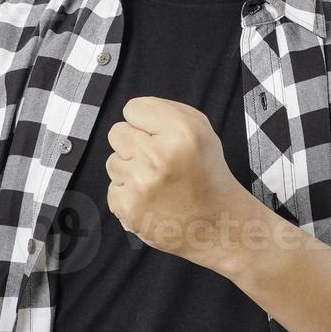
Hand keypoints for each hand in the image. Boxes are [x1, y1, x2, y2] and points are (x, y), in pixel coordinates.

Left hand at [103, 96, 259, 273]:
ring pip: (113, 162)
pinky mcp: (129, 208)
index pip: (133, 108)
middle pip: (117, 132)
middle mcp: (159, 155)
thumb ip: (165, 111)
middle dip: (134, 144)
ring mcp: (141, 184)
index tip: (158, 136)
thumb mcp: (201, 129)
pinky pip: (112, 189)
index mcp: (181, 131)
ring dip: (130, 170)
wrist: (218, 223)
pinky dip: (128, 195)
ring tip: (157, 182)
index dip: (145, 122)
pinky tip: (150, 199)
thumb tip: (131, 112)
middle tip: (158, 161)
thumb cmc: (207, 174)